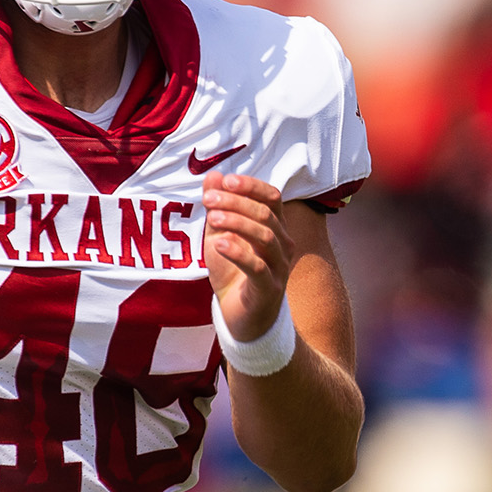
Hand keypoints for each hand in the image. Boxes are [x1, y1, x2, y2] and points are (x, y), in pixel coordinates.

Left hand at [202, 172, 295, 338]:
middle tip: (208, 199)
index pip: (272, 197)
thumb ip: (218, 207)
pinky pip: (258, 267)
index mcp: (274, 228)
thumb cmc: (232, 272)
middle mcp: (283, 244)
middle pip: (266, 214)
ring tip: (213, 218)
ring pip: (266, 237)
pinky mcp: (270, 289)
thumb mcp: (219, 235)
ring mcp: (279, 267)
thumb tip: (213, 175)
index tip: (225, 181)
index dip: (251, 186)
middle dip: (236, 202)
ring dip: (238, 223)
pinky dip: (239, 252)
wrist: (238, 316)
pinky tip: (219, 243)